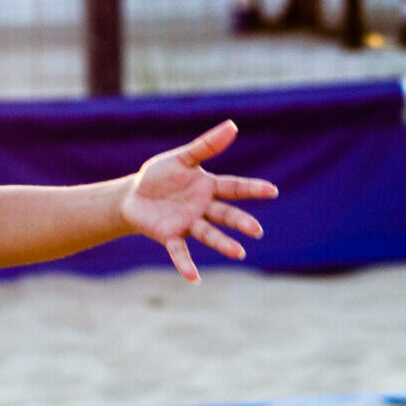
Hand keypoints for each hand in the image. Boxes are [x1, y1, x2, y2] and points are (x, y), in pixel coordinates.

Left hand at [116, 120, 274, 281]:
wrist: (133, 195)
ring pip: (208, 234)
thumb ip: (206, 146)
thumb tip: (233, 126)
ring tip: (239, 253)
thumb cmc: (160, 176)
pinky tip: (193, 278)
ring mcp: (188, 224)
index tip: (272, 191)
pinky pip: (179, 251)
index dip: (252, 189)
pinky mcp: (170, 236)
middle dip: (240, 222)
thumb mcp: (181, 158)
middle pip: (225, 214)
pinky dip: (186, 265)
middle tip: (256, 230)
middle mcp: (203, 208)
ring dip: (223, 243)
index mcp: (208, 187)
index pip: (234, 187)